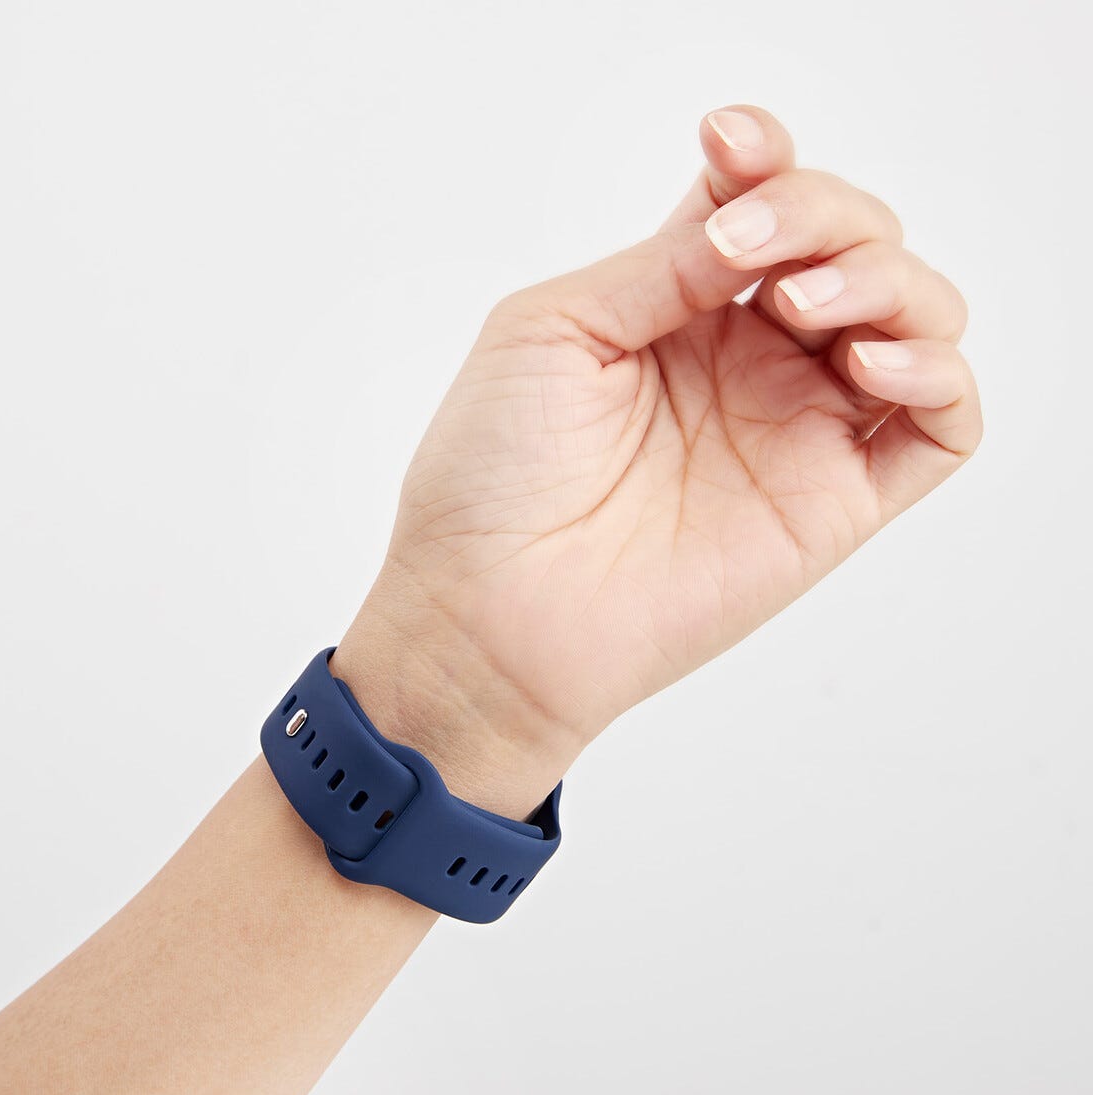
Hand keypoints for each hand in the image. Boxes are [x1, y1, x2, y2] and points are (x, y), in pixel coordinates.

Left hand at [331, 106, 980, 817]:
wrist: (489, 612)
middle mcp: (748, 361)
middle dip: (823, 213)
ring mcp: (796, 429)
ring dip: (885, 277)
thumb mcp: (553, 328)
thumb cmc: (491, 475)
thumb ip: (661, 265)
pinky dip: (935, 374)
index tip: (728, 146)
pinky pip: (941, 426)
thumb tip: (749, 219)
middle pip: (853, 242)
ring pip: (916, 316)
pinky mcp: (834, 504)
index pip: (764, 206)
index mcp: (676, 312)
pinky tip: (864, 365)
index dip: (768, 160)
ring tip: (799, 303)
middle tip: (745, 252)